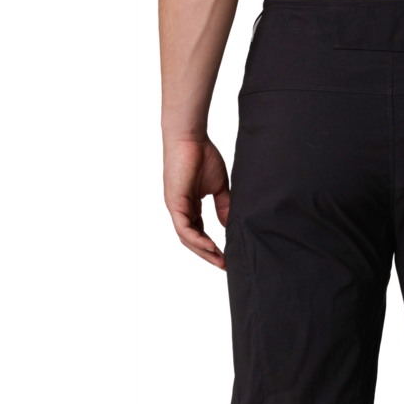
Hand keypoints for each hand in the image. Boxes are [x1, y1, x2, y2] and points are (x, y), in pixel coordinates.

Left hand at [161, 136, 231, 271]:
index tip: (228, 257)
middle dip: (209, 256)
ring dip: (204, 252)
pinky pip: (184, 229)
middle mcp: (181, 210)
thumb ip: (224, 207)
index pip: (200, 233)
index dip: (213, 247)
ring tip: (220, 261)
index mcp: (190, 206)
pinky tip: (212, 246)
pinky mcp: (174, 204)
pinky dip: (198, 240)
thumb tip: (230, 226)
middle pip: (192, 241)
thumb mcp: (220, 188)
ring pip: (187, 239)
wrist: (191, 137)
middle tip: (225, 266)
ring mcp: (175, 208)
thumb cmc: (204, 156)